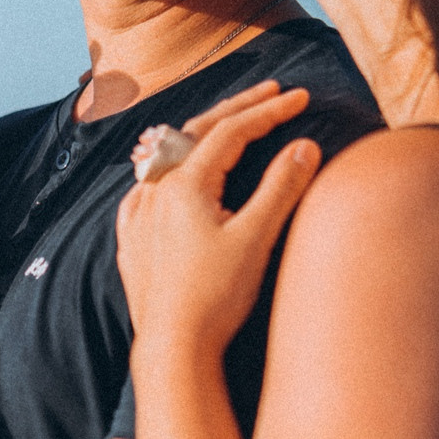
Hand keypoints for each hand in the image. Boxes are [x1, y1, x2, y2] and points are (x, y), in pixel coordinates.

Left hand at [115, 81, 321, 359]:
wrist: (173, 347)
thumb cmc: (214, 297)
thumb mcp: (256, 238)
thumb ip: (281, 187)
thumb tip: (305, 146)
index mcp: (185, 184)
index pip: (232, 130)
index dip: (270, 111)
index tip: (301, 97)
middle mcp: (156, 190)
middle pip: (199, 131)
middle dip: (238, 108)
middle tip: (272, 91)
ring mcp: (139, 214)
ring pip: (170, 155)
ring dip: (203, 133)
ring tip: (228, 123)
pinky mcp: (132, 239)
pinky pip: (147, 186)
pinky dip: (170, 168)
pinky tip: (173, 175)